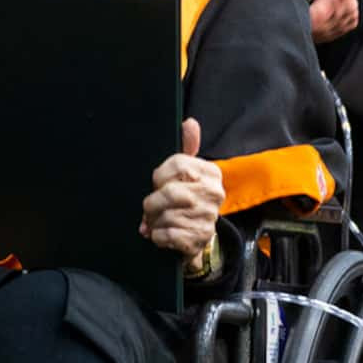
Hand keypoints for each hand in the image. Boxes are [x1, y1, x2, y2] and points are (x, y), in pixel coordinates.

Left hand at [140, 119, 223, 273]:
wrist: (197, 236)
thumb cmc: (187, 198)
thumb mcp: (186, 171)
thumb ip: (187, 147)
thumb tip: (190, 123)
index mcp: (210, 173)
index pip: (178, 164)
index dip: (159, 176)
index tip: (157, 184)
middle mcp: (213, 194)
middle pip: (170, 192)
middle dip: (152, 202)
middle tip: (149, 208)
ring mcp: (208, 217)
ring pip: (166, 215)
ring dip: (154, 221)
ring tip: (156, 221)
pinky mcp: (200, 238)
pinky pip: (168, 235)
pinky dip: (158, 236)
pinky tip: (161, 234)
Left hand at [274, 0, 362, 43]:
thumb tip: (266, 6)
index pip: (314, 22)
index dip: (296, 23)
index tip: (282, 18)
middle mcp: (347, 7)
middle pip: (319, 32)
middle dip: (301, 26)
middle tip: (289, 13)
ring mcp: (351, 15)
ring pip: (325, 36)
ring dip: (311, 30)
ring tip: (303, 11)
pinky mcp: (351, 20)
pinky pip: (332, 34)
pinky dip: (320, 30)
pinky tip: (313, 16)